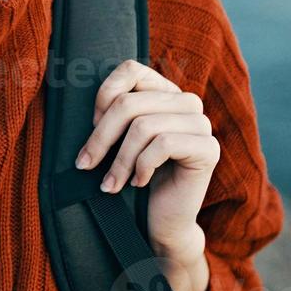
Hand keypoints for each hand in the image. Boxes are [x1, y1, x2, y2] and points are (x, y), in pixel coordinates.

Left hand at [74, 58, 218, 259]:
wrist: (163, 221)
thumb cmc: (136, 177)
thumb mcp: (120, 139)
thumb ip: (113, 113)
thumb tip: (82, 99)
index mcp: (166, 92)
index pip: (131, 69)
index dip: (105, 95)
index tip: (92, 126)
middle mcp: (187, 102)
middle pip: (129, 103)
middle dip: (101, 137)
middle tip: (85, 163)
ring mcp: (201, 124)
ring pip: (144, 126)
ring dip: (119, 160)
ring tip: (110, 183)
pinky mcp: (208, 149)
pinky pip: (163, 145)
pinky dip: (142, 166)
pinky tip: (139, 182)